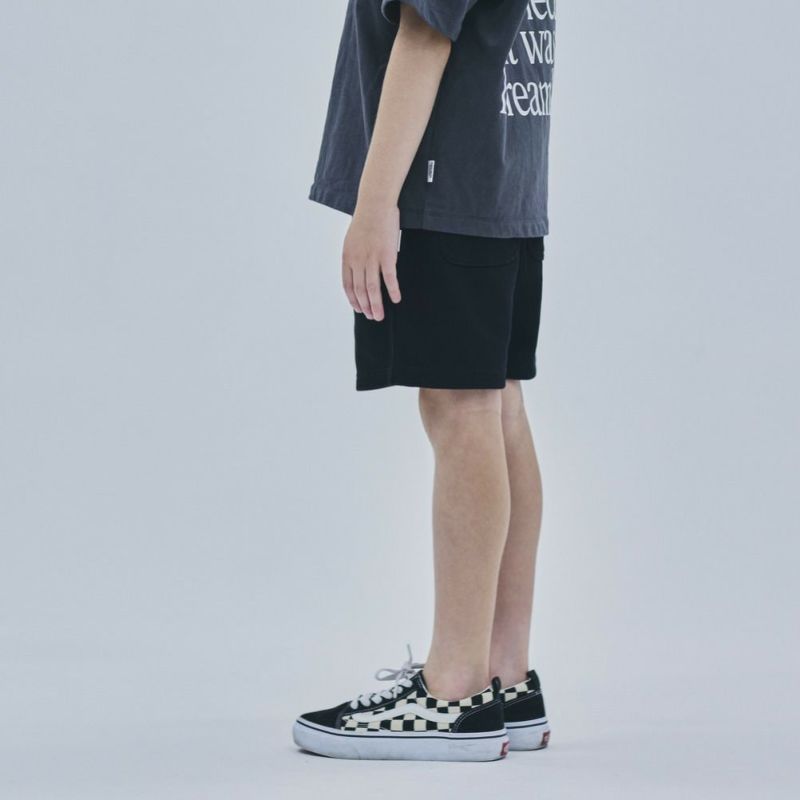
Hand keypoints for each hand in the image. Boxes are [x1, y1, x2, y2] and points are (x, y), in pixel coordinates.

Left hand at [342, 204, 401, 320]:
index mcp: (347, 257)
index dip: (353, 300)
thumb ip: (353, 257)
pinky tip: (396, 299)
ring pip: (372, 288)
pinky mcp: (387, 255)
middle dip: (365, 307)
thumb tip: (358, 270)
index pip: (347, 285)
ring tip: (379, 316)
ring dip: (376, 305)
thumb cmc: (366, 220)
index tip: (358, 309)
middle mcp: (357, 260)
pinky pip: (389, 278)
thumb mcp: (352, 240)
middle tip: (372, 317)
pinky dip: (392, 290)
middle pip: (360, 290)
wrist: (375, 204)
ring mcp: (372, 258)